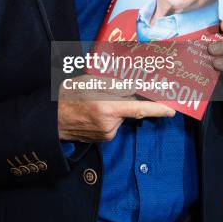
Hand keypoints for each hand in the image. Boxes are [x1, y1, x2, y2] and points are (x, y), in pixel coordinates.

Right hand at [58, 74, 174, 141]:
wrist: (50, 120)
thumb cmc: (68, 95)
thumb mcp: (90, 82)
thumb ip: (114, 85)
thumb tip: (134, 86)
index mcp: (106, 108)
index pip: (139, 109)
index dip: (157, 109)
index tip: (172, 109)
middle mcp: (109, 125)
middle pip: (129, 109)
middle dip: (126, 99)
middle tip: (110, 91)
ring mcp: (106, 134)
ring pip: (121, 116)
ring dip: (116, 107)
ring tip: (96, 101)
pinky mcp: (104, 139)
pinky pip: (114, 123)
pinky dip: (110, 116)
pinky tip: (95, 111)